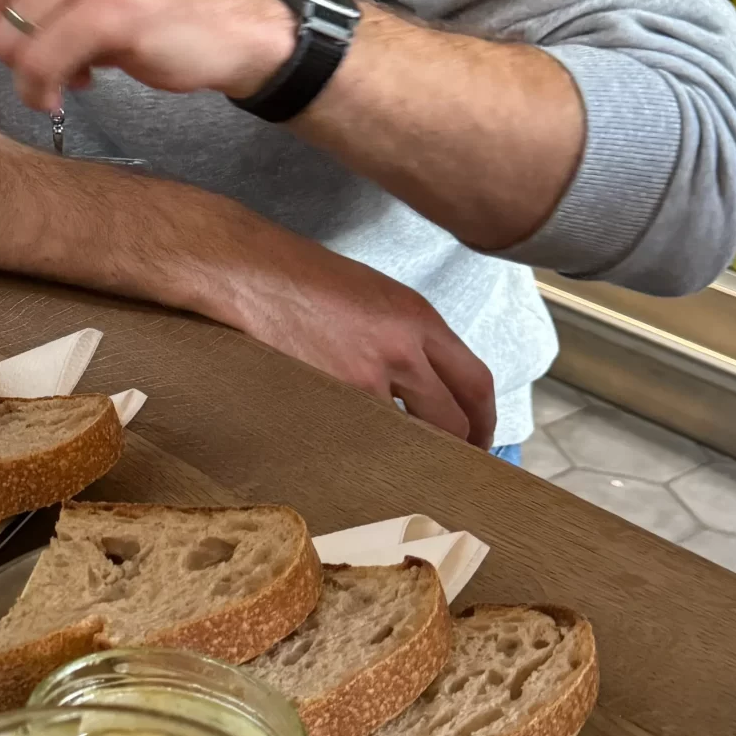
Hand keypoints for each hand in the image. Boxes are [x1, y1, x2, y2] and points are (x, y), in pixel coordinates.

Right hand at [175, 198, 496, 444]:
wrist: (250, 271)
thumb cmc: (303, 277)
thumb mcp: (375, 295)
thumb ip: (408, 337)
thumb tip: (424, 383)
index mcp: (419, 316)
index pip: (476, 381)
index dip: (485, 420)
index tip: (479, 439)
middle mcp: (403, 347)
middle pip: (454, 419)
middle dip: (457, 448)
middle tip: (448, 465)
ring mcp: (367, 375)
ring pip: (410, 434)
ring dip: (409, 451)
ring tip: (400, 463)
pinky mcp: (331, 393)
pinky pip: (364, 433)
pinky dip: (366, 445)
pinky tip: (355, 448)